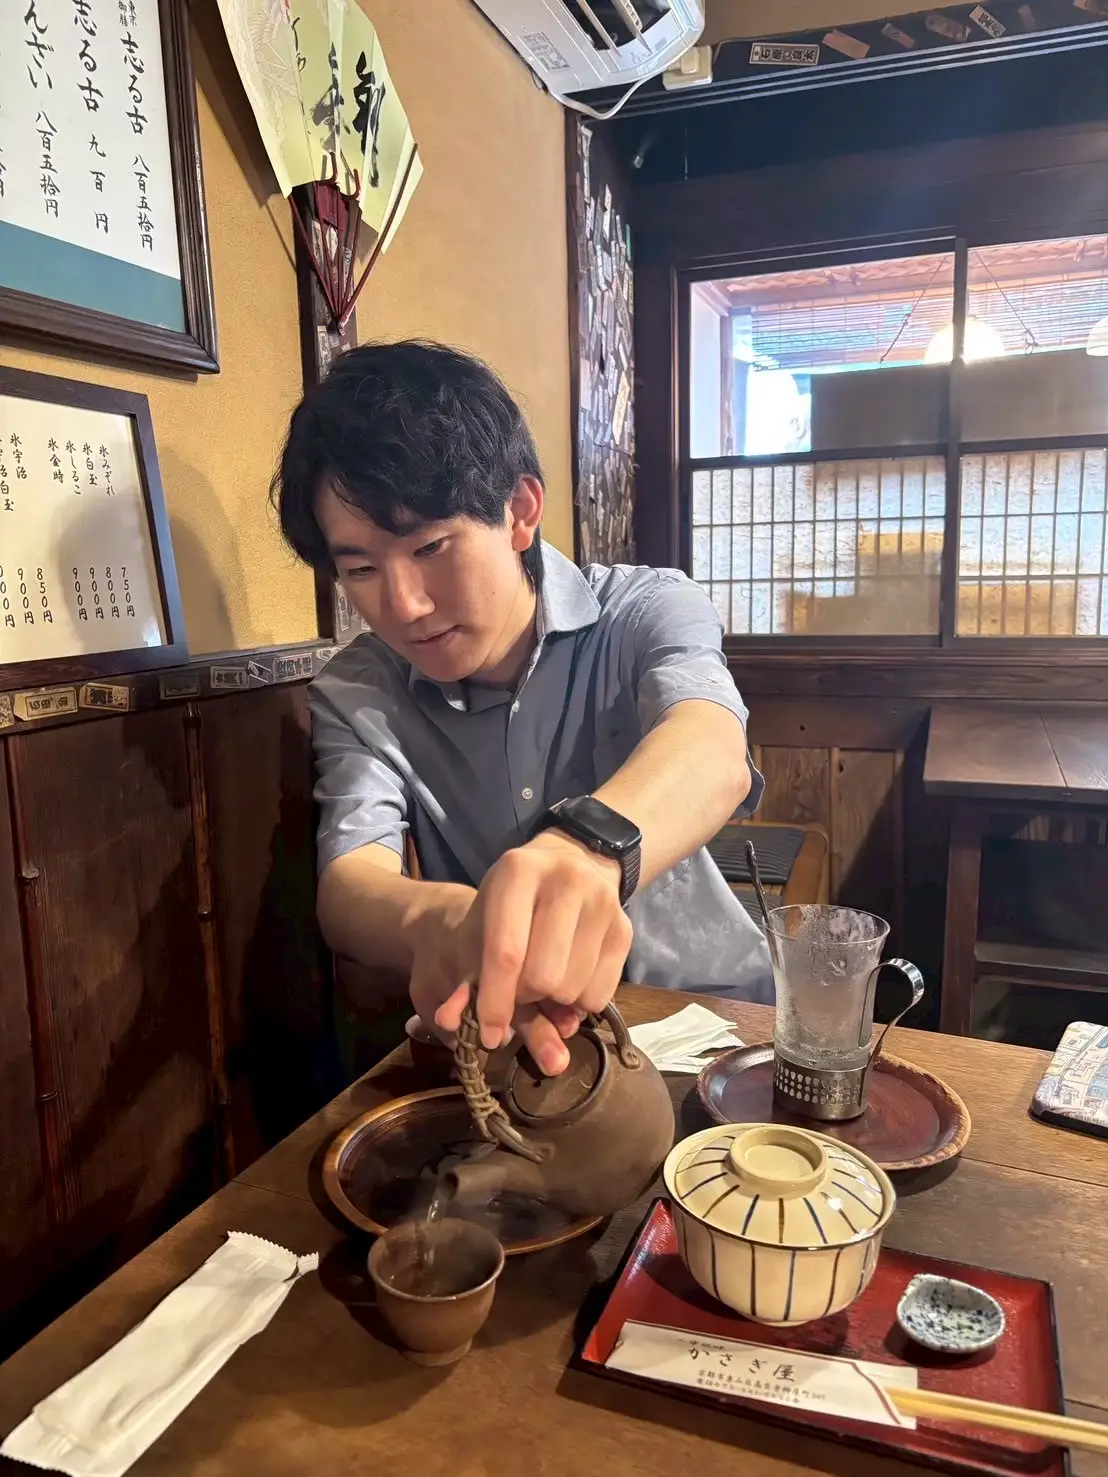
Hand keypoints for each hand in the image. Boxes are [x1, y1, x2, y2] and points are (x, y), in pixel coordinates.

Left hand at [431, 831, 632, 1075]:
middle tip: (519, 989)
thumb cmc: (512, 905)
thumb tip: (449, 1021)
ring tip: (543, 980)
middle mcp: (567, 879)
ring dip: (552, 1002)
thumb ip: (465, 977)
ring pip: (572, 989)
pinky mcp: (625, 927)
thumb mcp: (480, 928)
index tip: (488, 1035)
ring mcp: (602, 902)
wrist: (568, 865)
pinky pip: (599, 996)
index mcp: (519, 871)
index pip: (506, 953)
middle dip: (524, 997)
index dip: (495, 1002)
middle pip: (543, 975)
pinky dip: (578, 1004)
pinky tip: (568, 979)